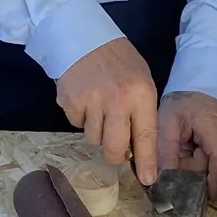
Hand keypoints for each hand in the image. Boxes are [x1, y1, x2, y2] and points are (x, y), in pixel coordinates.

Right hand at [56, 38, 158, 185]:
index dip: (147, 162)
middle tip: (114, 150)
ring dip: (96, 131)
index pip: (146, 136)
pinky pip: (76, 124)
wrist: (82, 36)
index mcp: (140, 94)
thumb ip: (141, 112)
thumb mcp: (141, 80)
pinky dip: (80, 117)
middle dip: (115, 155)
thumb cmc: (118, 61)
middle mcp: (116, 100)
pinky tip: (84, 98)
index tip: (147, 180)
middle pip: (114, 148)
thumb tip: (138, 149)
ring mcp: (91, 101)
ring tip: (98, 107)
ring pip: (93, 139)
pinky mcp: (69, 101)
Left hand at [157, 91, 216, 193]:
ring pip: (211, 162)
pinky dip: (196, 160)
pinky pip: (211, 157)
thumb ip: (165, 152)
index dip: (215, 179)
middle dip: (192, 171)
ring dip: (192, 165)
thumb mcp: (165, 124)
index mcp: (213, 125)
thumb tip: (164, 180)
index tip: (207, 196)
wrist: (192, 86)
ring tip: (177, 156)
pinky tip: (184, 154)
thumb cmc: (178, 103)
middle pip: (213, 163)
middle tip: (171, 172)